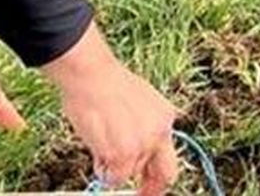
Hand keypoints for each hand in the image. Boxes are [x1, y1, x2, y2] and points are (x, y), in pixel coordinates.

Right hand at [41, 23, 178, 195]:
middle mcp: (159, 133)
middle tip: (140, 194)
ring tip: (101, 137)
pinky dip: (102, 169)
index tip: (152, 187)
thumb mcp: (136, 102)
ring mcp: (142, 145)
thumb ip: (142, 127)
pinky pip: (113, 177)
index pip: (169, 157)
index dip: (159, 177)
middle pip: (161, 174)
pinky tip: (97, 146)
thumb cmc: (103, 82)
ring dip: (113, 165)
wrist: (90, 74)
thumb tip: (136, 151)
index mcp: (164, 117)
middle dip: (149, 188)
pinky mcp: (123, 155)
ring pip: (129, 173)